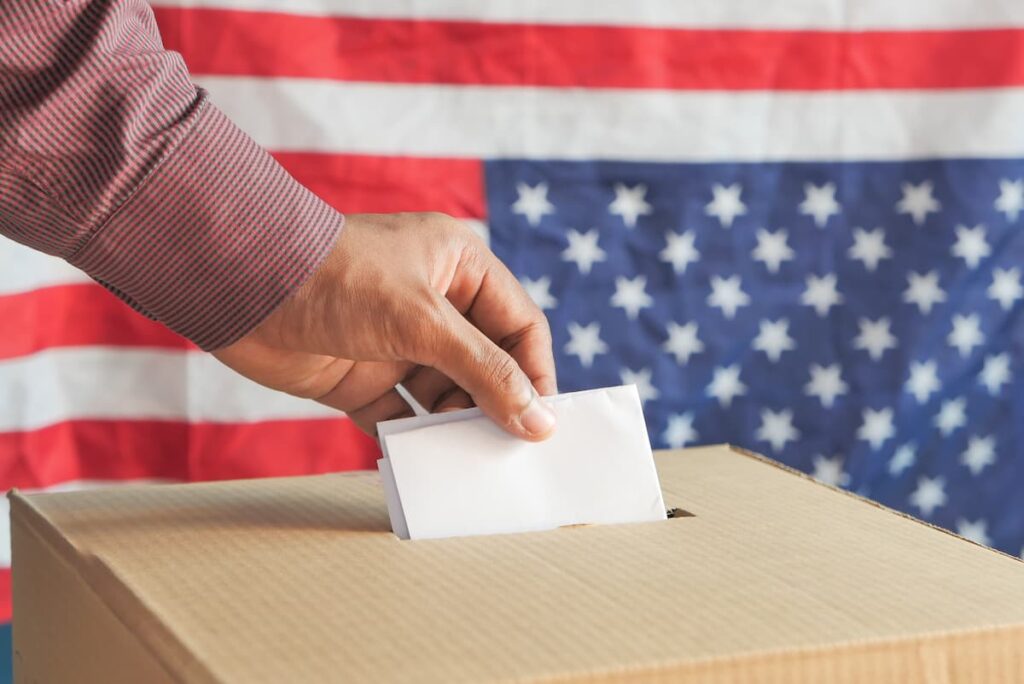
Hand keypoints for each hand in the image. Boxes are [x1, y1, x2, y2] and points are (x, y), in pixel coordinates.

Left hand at [212, 212, 557, 439]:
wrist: (235, 282)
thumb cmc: (338, 278)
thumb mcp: (423, 322)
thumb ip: (485, 371)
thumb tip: (539, 419)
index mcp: (459, 268)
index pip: (518, 326)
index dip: (536, 373)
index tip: (544, 423)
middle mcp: (433, 304)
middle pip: (486, 363)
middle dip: (498, 404)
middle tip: (509, 452)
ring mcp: (395, 342)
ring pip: (446, 393)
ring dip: (456, 425)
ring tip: (467, 461)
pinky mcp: (360, 376)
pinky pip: (400, 414)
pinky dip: (412, 437)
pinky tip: (422, 461)